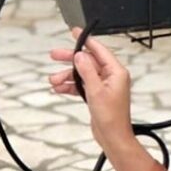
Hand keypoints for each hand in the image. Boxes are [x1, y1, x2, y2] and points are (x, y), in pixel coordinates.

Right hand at [48, 27, 133, 151]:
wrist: (113, 137)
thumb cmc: (111, 118)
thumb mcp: (96, 91)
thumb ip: (87, 72)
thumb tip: (80, 56)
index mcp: (116, 72)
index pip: (100, 50)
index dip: (86, 40)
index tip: (75, 32)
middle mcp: (112, 77)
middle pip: (88, 61)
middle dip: (71, 60)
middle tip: (55, 55)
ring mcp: (104, 86)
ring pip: (83, 74)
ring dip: (67, 76)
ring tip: (54, 80)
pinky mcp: (98, 95)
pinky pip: (82, 85)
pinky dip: (71, 86)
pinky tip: (59, 89)